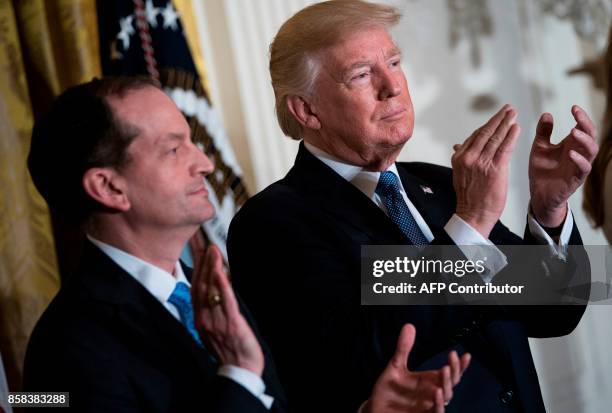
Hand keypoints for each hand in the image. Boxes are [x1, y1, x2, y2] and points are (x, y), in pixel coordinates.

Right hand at [191, 244, 264, 375]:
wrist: (239, 371)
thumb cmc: (230, 349)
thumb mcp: (214, 327)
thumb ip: (212, 308)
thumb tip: (213, 288)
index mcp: (201, 317)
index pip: (195, 285)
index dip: (195, 265)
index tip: (196, 247)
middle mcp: (204, 317)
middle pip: (199, 284)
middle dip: (200, 261)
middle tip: (201, 240)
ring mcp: (216, 320)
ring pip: (210, 290)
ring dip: (211, 268)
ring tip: (212, 250)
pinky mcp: (231, 324)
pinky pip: (225, 302)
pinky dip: (222, 285)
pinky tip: (221, 271)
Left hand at [362, 324, 470, 412]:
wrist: (376, 409)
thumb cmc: (388, 390)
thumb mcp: (395, 366)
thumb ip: (403, 348)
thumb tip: (409, 326)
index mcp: (429, 381)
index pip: (449, 372)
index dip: (459, 365)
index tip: (466, 354)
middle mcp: (432, 393)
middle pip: (451, 382)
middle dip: (455, 370)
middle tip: (453, 356)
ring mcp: (428, 405)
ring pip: (445, 396)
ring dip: (446, 383)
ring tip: (445, 369)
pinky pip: (436, 412)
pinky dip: (438, 403)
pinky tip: (437, 391)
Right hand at [451, 105, 520, 237]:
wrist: (473, 214)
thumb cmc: (469, 196)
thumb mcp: (459, 174)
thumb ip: (461, 158)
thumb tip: (457, 145)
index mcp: (459, 157)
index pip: (475, 136)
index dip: (488, 125)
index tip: (496, 117)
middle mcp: (469, 157)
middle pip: (485, 133)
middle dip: (498, 119)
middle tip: (508, 109)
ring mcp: (481, 163)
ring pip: (495, 138)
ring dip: (506, 124)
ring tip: (513, 114)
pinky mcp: (495, 169)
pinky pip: (504, 148)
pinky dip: (511, 136)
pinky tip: (516, 128)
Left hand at [529, 105, 598, 225]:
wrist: (539, 194)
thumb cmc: (542, 170)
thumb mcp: (539, 148)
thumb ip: (543, 132)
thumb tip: (546, 114)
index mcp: (571, 145)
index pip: (582, 127)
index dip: (581, 117)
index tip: (574, 107)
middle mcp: (578, 153)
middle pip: (591, 135)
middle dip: (586, 123)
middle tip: (577, 115)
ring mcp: (579, 166)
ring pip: (591, 150)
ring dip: (584, 140)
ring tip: (573, 132)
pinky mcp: (576, 179)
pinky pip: (583, 168)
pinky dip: (579, 160)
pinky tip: (570, 153)